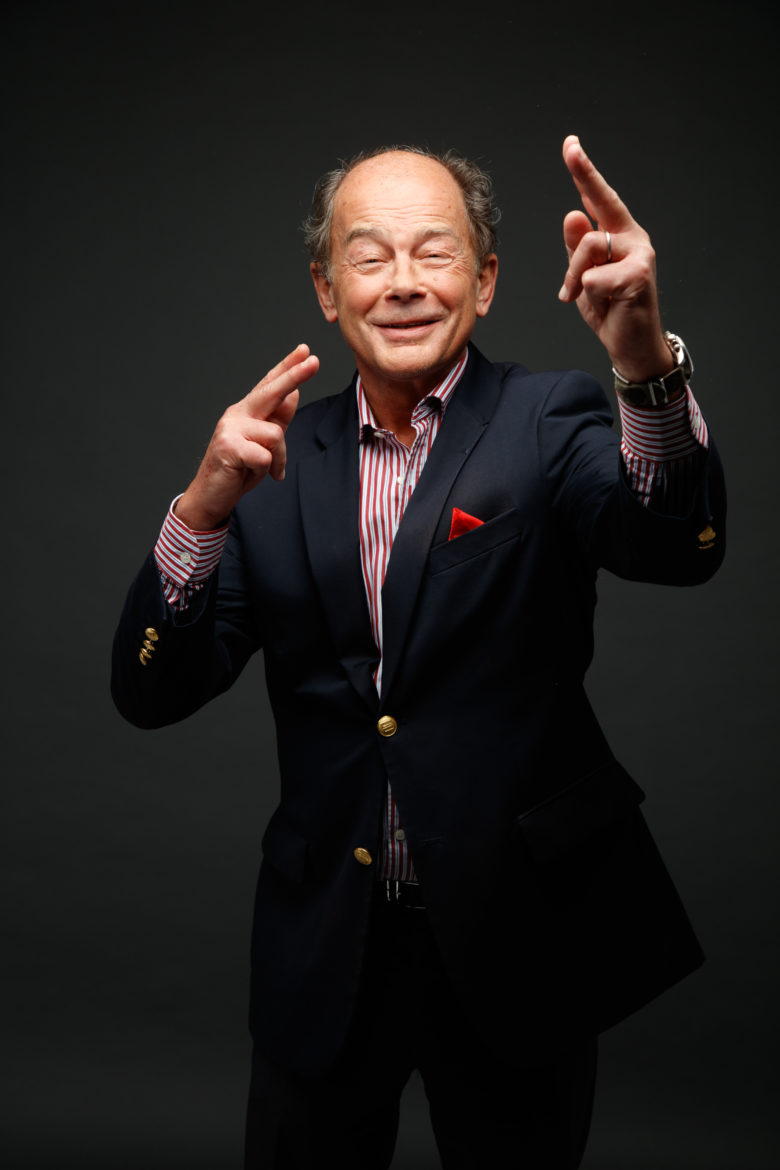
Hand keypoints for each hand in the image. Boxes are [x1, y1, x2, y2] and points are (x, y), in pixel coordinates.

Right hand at [176, 343, 319, 529]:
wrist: (212, 496)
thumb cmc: (238, 470)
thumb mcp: (264, 444)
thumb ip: (278, 419)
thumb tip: (294, 394)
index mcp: (246, 412)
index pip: (269, 385)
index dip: (287, 368)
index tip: (305, 351)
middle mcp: (237, 414)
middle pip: (270, 392)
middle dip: (294, 377)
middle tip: (314, 361)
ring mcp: (230, 428)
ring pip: (275, 434)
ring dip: (277, 459)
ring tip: (264, 470)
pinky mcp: (229, 447)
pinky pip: (266, 456)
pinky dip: (265, 470)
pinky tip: (249, 472)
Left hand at [557, 135, 673, 382]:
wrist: (631, 345)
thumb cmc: (611, 310)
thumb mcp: (584, 277)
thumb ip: (577, 249)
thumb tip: (572, 214)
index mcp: (618, 235)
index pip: (599, 199)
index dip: (584, 172)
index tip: (571, 145)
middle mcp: (632, 237)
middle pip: (600, 203)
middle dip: (585, 173)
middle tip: (570, 147)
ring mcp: (639, 253)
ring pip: (587, 246)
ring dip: (574, 276)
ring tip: (579, 294)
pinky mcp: (640, 274)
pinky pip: (595, 276)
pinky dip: (589, 293)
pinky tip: (606, 303)